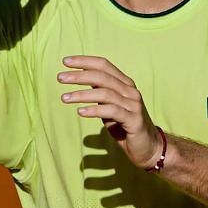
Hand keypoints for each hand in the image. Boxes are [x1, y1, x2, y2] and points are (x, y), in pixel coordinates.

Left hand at [58, 55, 163, 170]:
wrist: (148, 146)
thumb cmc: (125, 125)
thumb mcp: (110, 106)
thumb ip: (100, 93)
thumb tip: (81, 80)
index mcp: (125, 84)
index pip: (104, 65)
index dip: (85, 61)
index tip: (66, 61)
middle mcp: (130, 91)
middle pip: (103, 77)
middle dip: (79, 76)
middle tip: (60, 78)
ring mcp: (133, 105)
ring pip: (105, 94)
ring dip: (82, 94)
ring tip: (64, 98)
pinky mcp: (134, 120)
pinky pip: (112, 111)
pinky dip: (95, 110)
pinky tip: (80, 112)